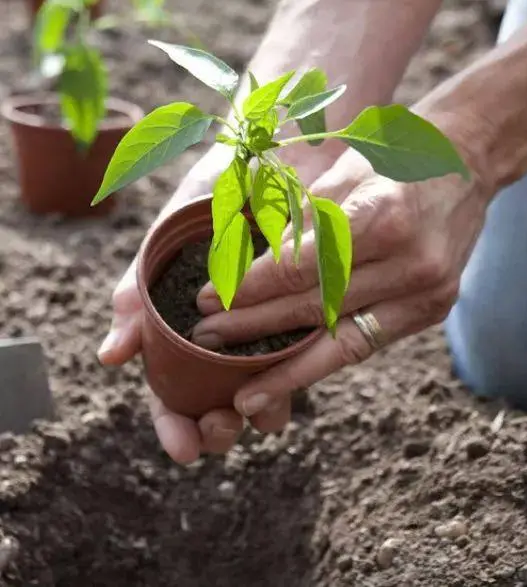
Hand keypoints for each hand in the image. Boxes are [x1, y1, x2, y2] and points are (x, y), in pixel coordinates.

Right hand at [97, 144, 336, 463]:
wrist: (273, 149)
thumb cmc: (210, 193)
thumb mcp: (166, 241)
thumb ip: (136, 295)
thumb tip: (111, 357)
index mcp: (181, 321)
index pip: (170, 389)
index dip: (173, 423)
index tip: (183, 449)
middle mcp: (221, 330)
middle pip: (213, 399)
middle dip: (217, 427)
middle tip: (221, 431)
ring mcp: (262, 323)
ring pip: (256, 387)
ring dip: (256, 413)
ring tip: (260, 417)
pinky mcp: (302, 310)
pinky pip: (295, 356)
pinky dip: (289, 379)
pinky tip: (290, 388)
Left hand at [193, 145, 491, 424]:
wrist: (466, 165)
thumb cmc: (393, 160)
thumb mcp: (340, 172)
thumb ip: (298, 221)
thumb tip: (244, 267)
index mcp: (382, 215)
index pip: (299, 265)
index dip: (248, 288)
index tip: (206, 301)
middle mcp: (409, 262)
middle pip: (315, 308)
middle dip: (255, 329)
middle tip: (205, 343)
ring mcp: (426, 293)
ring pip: (341, 342)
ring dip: (288, 369)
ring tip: (245, 394)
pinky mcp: (432, 311)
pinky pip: (367, 343)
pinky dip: (325, 361)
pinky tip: (291, 378)